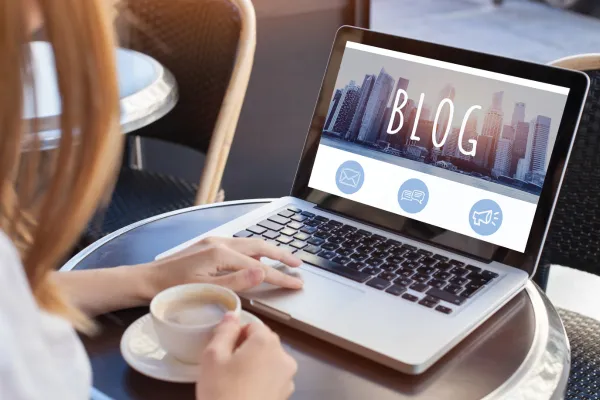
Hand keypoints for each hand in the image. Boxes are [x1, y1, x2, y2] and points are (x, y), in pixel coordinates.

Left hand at [144, 237, 303, 295]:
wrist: (146, 280)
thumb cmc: (172, 289)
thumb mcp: (206, 289)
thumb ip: (237, 281)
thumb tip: (263, 271)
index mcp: (221, 254)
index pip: (259, 266)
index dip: (280, 276)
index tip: (297, 282)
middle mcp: (220, 242)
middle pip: (259, 246)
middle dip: (280, 254)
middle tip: (298, 264)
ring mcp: (213, 242)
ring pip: (249, 244)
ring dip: (268, 251)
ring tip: (283, 260)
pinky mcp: (208, 245)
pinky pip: (238, 245)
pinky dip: (253, 251)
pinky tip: (255, 258)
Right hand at [196, 313, 296, 399]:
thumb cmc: (222, 392)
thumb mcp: (213, 356)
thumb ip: (224, 330)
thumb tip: (232, 316)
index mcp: (266, 341)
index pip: (252, 324)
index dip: (235, 335)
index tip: (223, 351)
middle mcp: (283, 355)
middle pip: (262, 342)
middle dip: (245, 349)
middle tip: (226, 367)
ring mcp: (287, 377)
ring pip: (268, 360)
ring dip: (254, 365)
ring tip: (234, 382)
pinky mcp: (285, 394)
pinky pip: (272, 378)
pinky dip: (260, 381)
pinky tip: (244, 392)